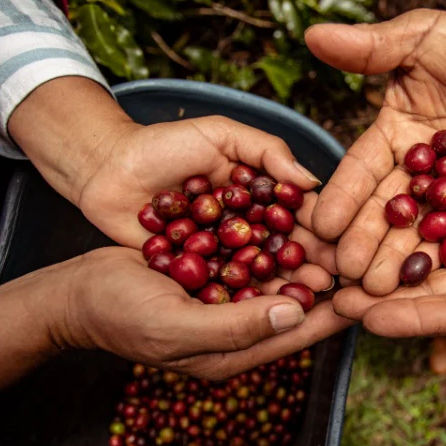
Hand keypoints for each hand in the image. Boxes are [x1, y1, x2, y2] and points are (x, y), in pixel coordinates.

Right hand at [57, 246, 350, 378]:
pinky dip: (277, 241)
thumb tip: (297, 314)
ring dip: (308, 258)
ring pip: (280, 278)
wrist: (76, 290)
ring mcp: (227, 299)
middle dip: (328, 282)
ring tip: (344, 236)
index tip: (367, 293)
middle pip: (295, 304)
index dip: (333, 315)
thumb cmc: (120, 314)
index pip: (296, 335)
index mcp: (234, 352)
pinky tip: (298, 219)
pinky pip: (256, 258)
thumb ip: (238, 325)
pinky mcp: (215, 273)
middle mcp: (238, 328)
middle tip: (364, 257)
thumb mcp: (178, 327)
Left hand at [82, 116, 338, 289]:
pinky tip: (263, 311)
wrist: (104, 167)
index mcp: (259, 197)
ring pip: (257, 274)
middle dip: (307, 263)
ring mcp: (221, 254)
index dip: (318, 230)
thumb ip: (267, 152)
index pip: (297, 216)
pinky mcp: (194, 274)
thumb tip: (313, 180)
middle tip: (330, 278)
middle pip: (283, 249)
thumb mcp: (221, 134)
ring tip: (306, 298)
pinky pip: (221, 289)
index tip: (340, 243)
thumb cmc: (164, 144)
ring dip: (282, 287)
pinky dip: (241, 299)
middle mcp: (245, 229)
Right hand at [304, 9, 445, 294]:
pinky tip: (438, 286)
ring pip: (421, 230)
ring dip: (401, 260)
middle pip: (385, 211)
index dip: (342, 197)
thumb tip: (313, 34)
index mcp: (389, 137)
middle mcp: (413, 172)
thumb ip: (373, 46)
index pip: (360, 170)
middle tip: (348, 275)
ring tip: (382, 291)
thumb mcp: (422, 37)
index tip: (321, 225)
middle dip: (365, 242)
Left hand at [331, 141, 445, 374]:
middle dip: (381, 292)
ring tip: (335, 257)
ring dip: (381, 256)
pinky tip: (363, 210)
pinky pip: (432, 210)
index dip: (413, 318)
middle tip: (331, 293)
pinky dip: (401, 213)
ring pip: (422, 251)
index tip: (369, 318)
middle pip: (428, 288)